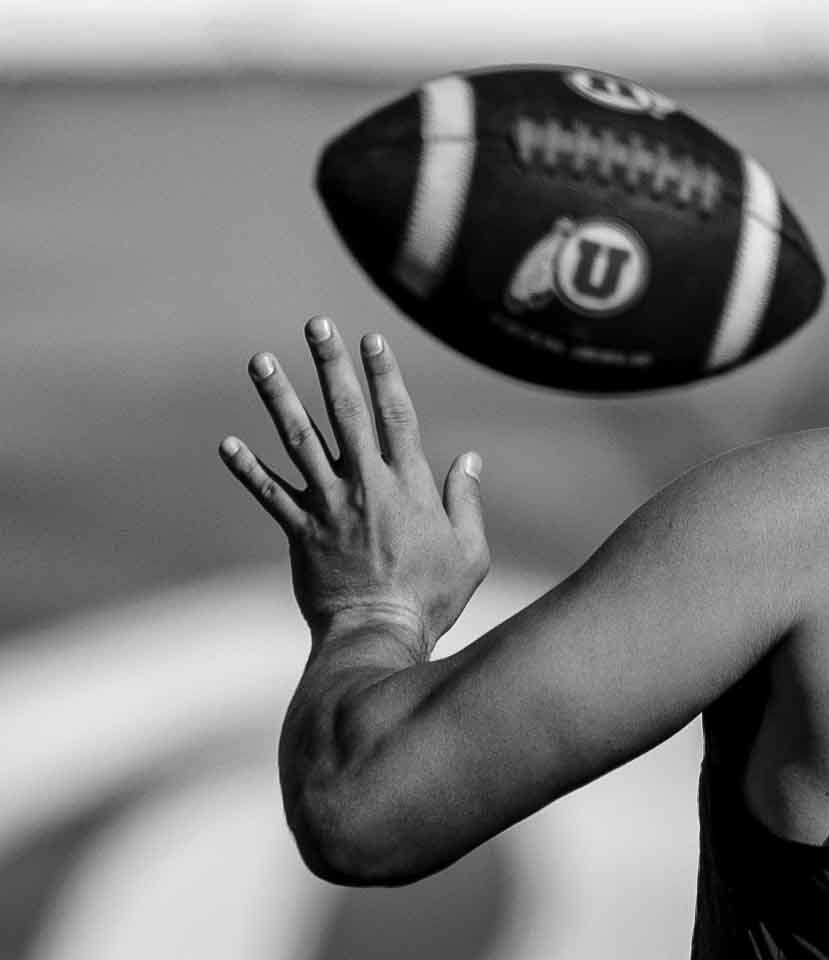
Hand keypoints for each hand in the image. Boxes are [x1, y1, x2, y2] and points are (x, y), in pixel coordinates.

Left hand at [219, 318, 488, 648]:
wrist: (377, 634)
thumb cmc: (431, 597)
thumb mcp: (469, 551)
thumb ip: (466, 502)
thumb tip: (470, 459)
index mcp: (409, 485)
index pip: (396, 416)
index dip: (384, 375)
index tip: (371, 341)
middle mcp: (365, 485)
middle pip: (345, 412)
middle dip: (330, 365)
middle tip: (317, 325)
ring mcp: (328, 506)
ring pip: (298, 441)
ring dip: (277, 397)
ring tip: (260, 360)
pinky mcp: (300, 531)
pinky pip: (269, 493)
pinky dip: (248, 469)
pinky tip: (227, 444)